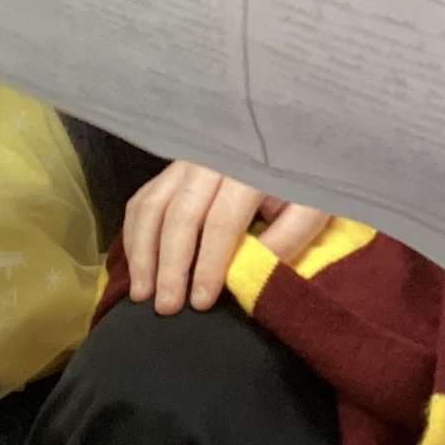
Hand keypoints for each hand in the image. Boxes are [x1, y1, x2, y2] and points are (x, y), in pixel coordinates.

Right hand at [122, 161, 329, 314]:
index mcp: (249, 170)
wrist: (293, 137)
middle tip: (165, 307)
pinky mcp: (173, 168)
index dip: (209, 264)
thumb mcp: (309, 207)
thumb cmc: (302, 180)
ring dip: (142, 252)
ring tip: (141, 293)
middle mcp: (210, 161)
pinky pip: (144, 198)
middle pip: (180, 215)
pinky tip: (136, 264)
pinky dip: (134, 233)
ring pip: (152, 205)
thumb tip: (247, 276)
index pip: (221, 222)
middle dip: (170, 265)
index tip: (201, 301)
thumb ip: (285, 239)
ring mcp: (187, 161)